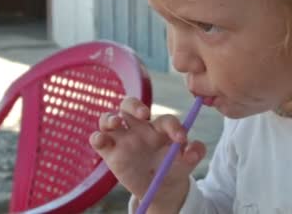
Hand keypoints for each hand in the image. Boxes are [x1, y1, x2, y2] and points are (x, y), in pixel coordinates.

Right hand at [89, 96, 206, 210]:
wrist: (160, 187)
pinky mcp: (110, 151)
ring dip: (110, 118)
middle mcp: (139, 128)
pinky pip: (98, 139)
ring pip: (109, 118)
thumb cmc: (173, 167)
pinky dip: (97, 137)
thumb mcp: (186, 163)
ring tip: (116, 123)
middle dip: (135, 105)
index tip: (181, 139)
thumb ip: (194, 153)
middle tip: (144, 114)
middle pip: (130, 105)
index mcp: (160, 127)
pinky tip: (101, 140)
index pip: (165, 120)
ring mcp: (122, 138)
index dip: (174, 127)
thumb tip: (195, 150)